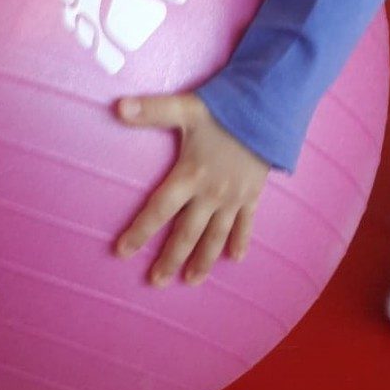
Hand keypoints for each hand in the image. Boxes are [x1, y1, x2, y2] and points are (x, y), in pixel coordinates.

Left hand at [114, 92, 269, 285]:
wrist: (272, 110)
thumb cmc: (226, 108)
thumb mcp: (186, 107)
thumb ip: (152, 110)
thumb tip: (118, 107)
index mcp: (190, 175)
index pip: (159, 210)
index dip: (139, 232)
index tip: (122, 252)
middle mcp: (211, 193)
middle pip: (186, 233)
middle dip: (170, 259)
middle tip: (156, 282)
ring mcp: (234, 198)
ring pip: (215, 237)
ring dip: (202, 261)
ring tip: (190, 281)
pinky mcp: (253, 195)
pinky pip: (246, 225)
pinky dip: (239, 242)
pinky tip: (234, 259)